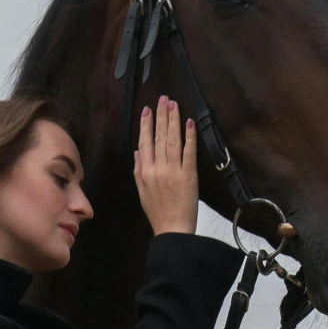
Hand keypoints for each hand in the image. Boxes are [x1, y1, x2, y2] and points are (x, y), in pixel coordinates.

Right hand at [133, 97, 198, 234]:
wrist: (172, 229)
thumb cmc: (157, 212)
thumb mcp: (141, 191)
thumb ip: (138, 170)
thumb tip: (138, 151)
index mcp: (145, 172)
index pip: (145, 142)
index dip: (146, 124)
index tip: (148, 109)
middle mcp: (158, 168)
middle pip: (159, 136)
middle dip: (161, 115)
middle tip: (164, 99)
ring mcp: (174, 171)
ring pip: (172, 140)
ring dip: (173, 120)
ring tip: (174, 105)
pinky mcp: (189, 175)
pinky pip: (189, 152)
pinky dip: (189, 137)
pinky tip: (189, 123)